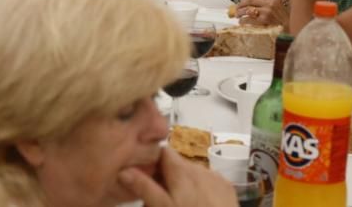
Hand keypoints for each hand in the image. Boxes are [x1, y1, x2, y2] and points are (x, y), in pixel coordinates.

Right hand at [118, 147, 235, 206]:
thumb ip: (144, 187)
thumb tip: (124, 170)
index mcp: (181, 169)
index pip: (162, 151)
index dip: (151, 161)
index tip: (143, 174)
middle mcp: (199, 167)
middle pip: (176, 164)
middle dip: (165, 177)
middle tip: (158, 199)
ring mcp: (215, 177)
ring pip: (191, 173)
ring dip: (182, 184)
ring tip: (178, 203)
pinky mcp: (227, 188)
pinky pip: (208, 181)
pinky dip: (199, 189)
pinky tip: (198, 205)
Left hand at [238, 0, 287, 25]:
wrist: (289, 30)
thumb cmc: (284, 20)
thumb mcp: (279, 8)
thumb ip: (269, 3)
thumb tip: (254, 3)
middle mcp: (270, 3)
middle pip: (250, 0)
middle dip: (241, 4)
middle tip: (237, 8)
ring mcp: (267, 11)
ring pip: (248, 9)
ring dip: (240, 12)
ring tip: (237, 15)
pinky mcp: (264, 20)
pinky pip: (249, 18)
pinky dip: (243, 20)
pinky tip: (241, 22)